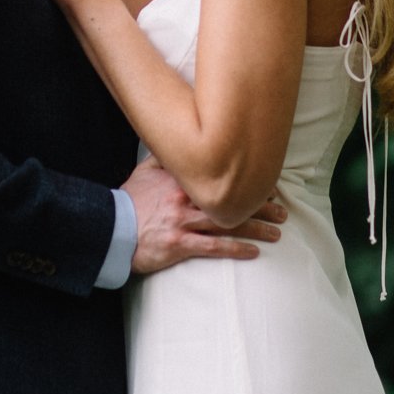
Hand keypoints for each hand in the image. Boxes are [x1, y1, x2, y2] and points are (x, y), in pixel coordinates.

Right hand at [123, 157, 287, 274]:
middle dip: (261, 206)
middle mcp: (186, 199)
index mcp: (182, 180)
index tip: (267, 184)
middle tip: (282, 211)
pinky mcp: (179, 244)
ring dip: (257, 228)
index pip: (222, 177)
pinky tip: (254, 252)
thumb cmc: (129, 202)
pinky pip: (213, 247)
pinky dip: (236, 249)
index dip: (247, 181)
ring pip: (228, 223)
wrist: (110, 230)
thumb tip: (180, 141)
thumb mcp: (145, 171)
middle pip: (231, 200)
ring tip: (278, 232)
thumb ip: (166, 158)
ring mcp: (183, 222)